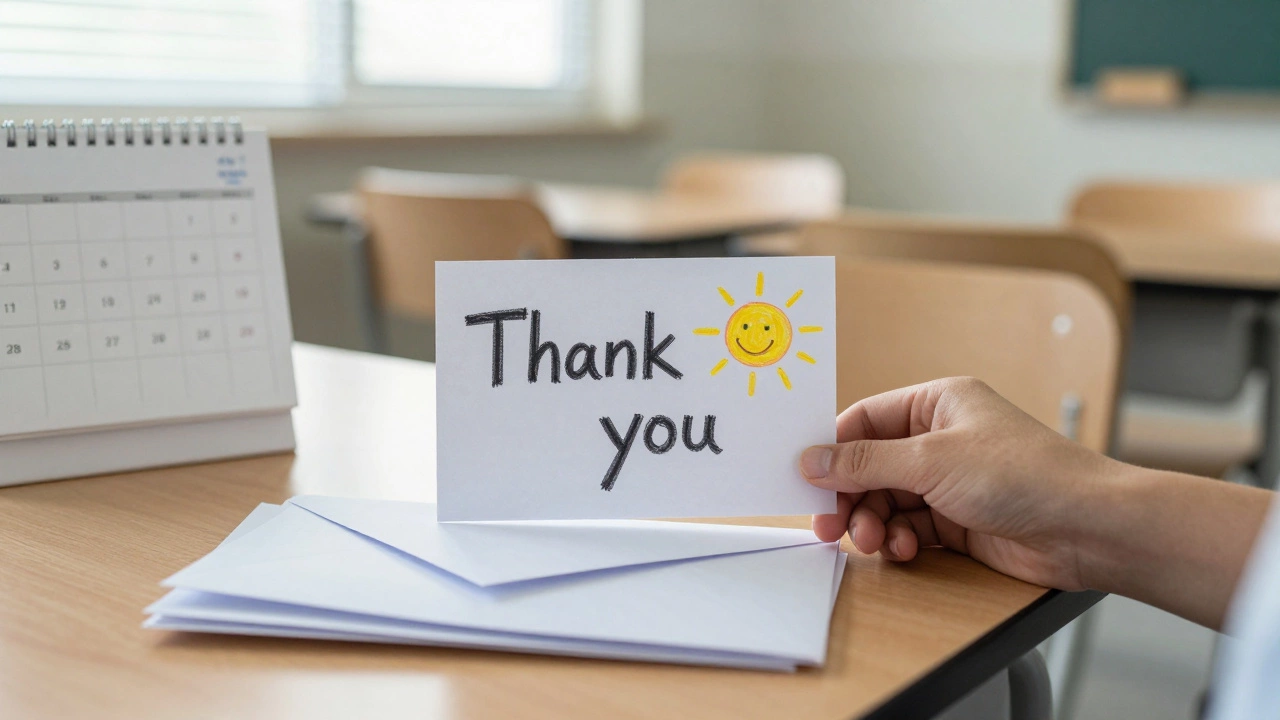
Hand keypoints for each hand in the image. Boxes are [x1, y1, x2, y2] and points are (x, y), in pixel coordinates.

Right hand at [800, 377, 1116, 591]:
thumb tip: (813, 459)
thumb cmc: (1026, 475)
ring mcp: (951, 481)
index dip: (833, 450)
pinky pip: (910, 528)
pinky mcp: (960, 520)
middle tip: (831, 525)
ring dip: (874, 523)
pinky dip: (901, 540)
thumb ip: (865, 462)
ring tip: (874, 541)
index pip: (866, 421)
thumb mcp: (932, 460)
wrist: (1087, 528)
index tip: (806, 478)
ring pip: (887, 501)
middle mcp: (942, 439)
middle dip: (851, 496)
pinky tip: (906, 549)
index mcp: (937, 403)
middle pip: (871, 466)